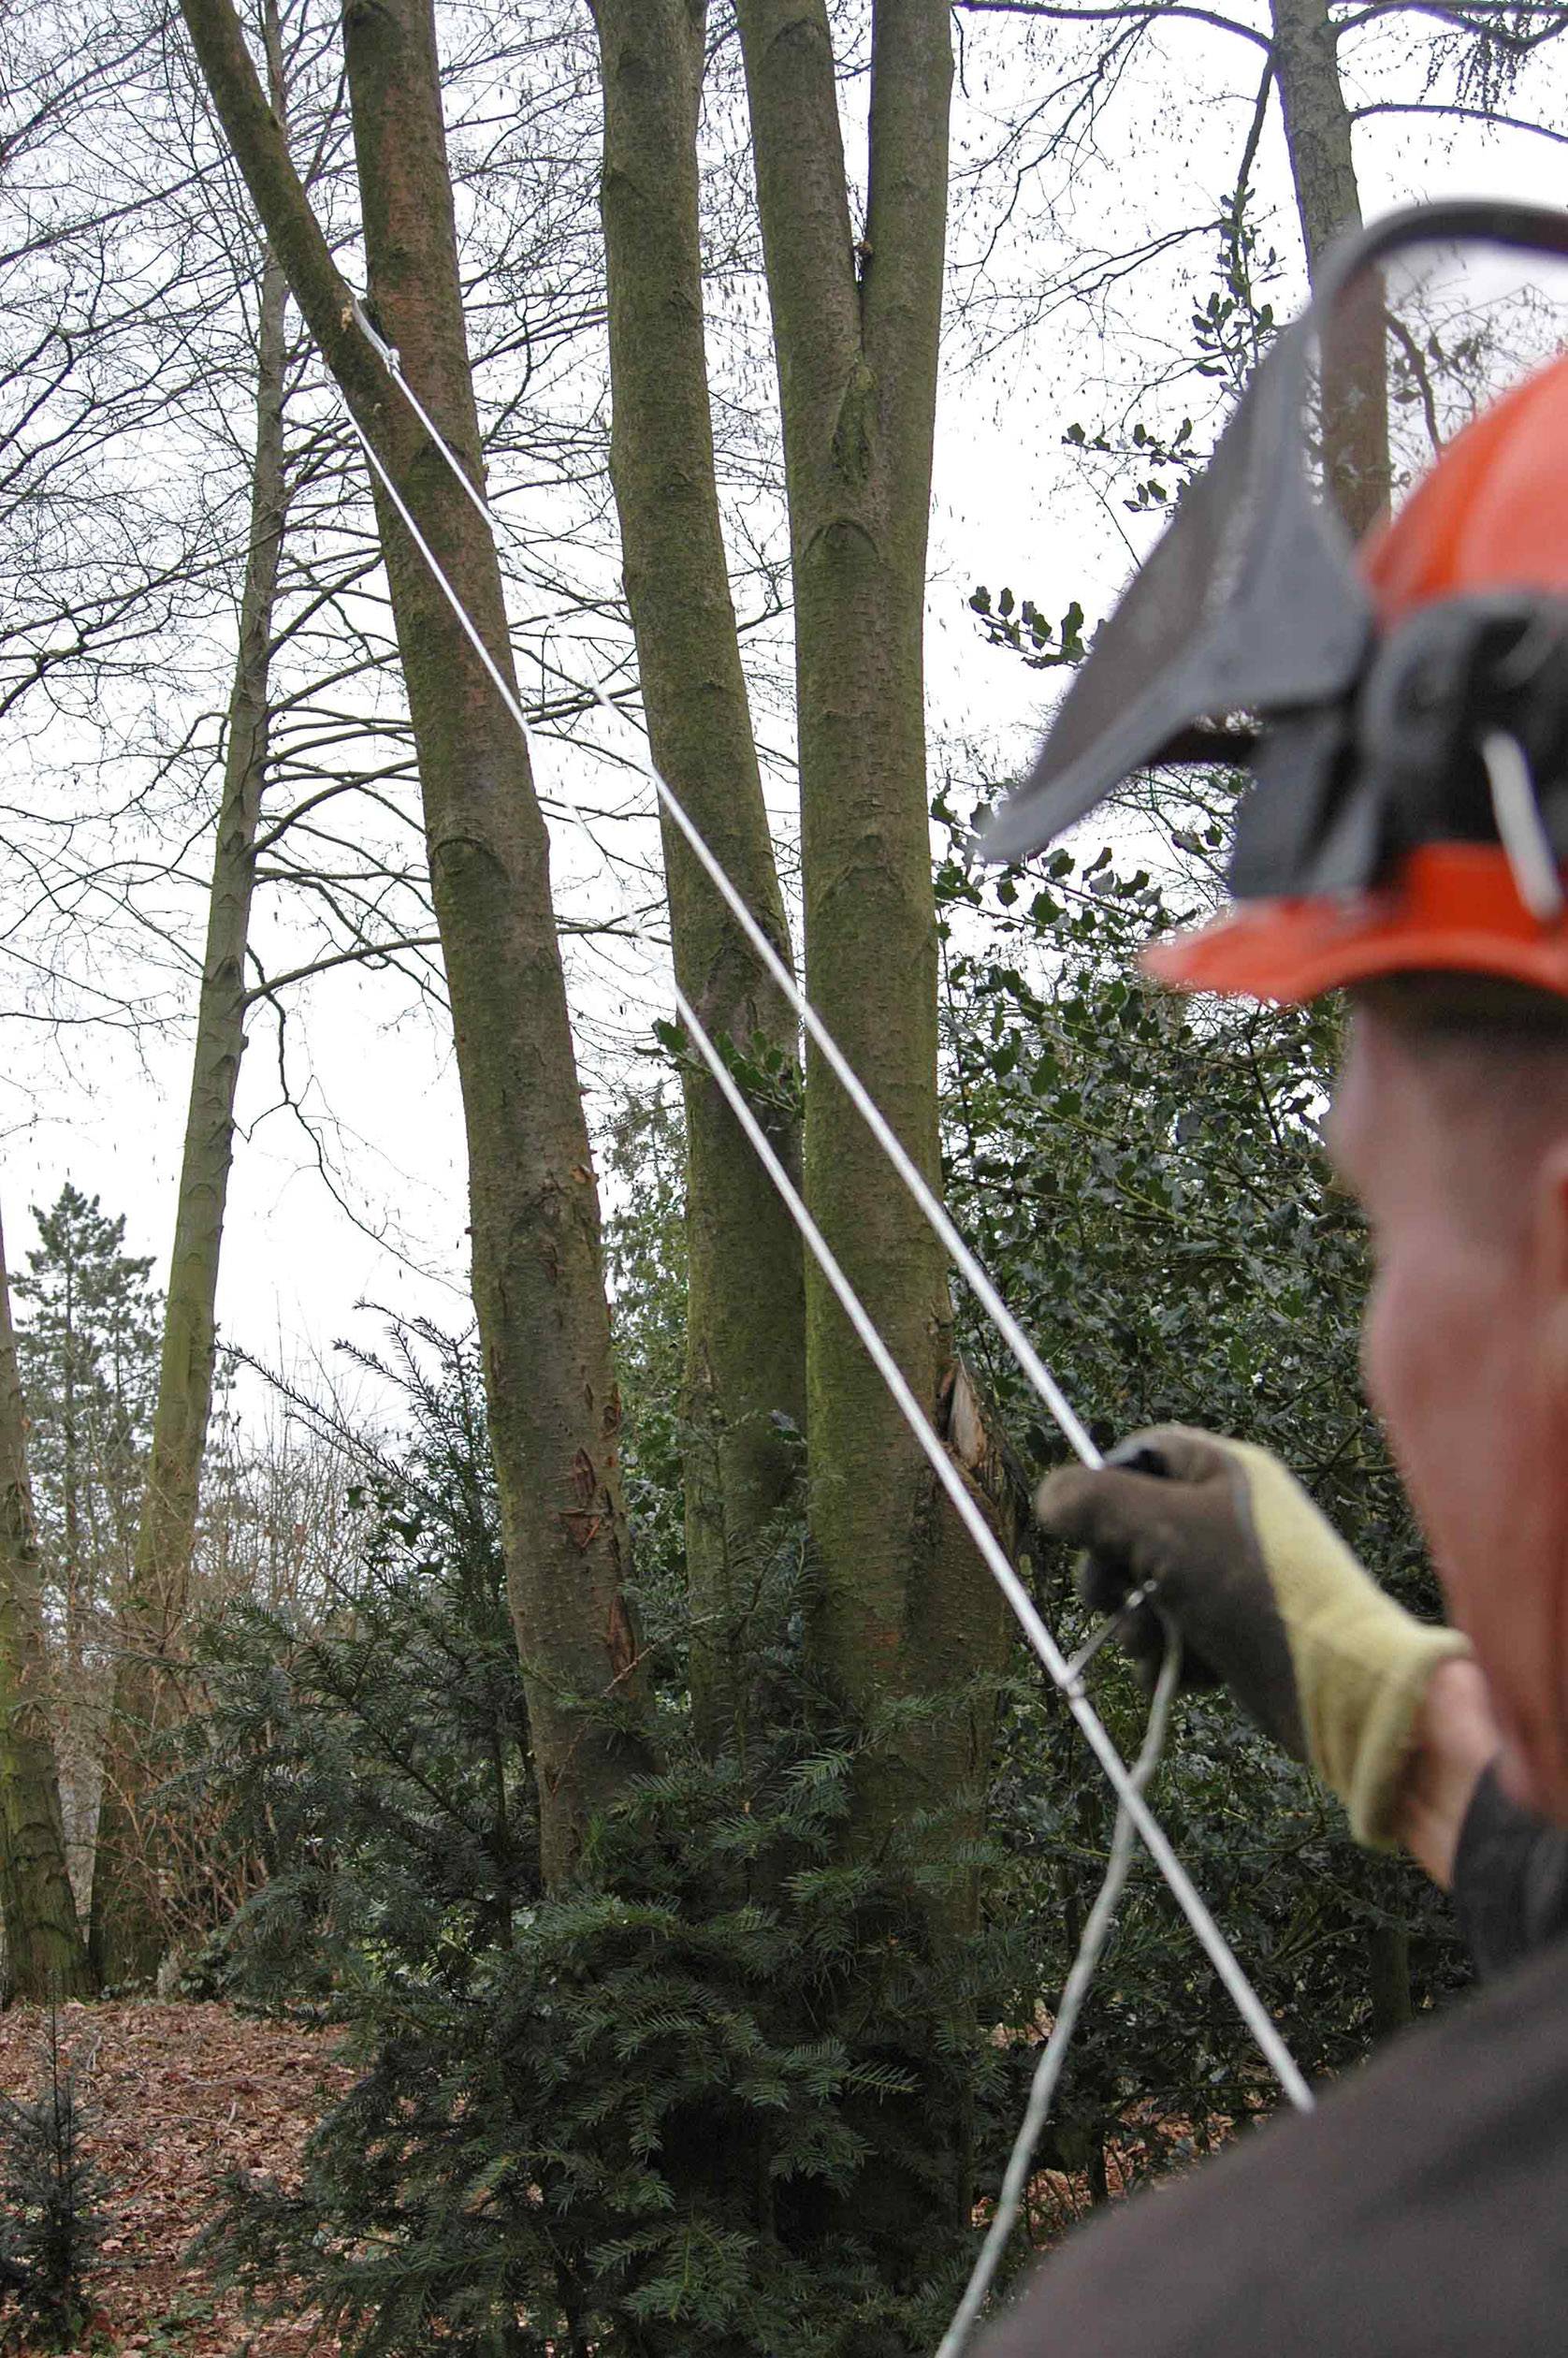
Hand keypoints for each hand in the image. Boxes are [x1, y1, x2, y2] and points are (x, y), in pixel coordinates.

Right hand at [1036, 1425, 1470, 1848]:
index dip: (1104, 1488)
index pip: (1143, 1453)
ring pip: (1150, 1588)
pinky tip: (1184, 1673)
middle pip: (1134, 1526)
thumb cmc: (1251, 1590)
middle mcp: (1231, 1516)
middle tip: (1109, 1599)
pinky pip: (1179, 1631)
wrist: (1338, 1684)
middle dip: (1111, 1571)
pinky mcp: (1241, 1630)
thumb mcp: (1161, 1531)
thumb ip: (1094, 1503)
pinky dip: (1171, 1654)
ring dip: (1137, 1623)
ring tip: (1155, 1645)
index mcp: (1223, 1471)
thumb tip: (1049, 1498)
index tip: (1085, 1528)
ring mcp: (1237, 1575)